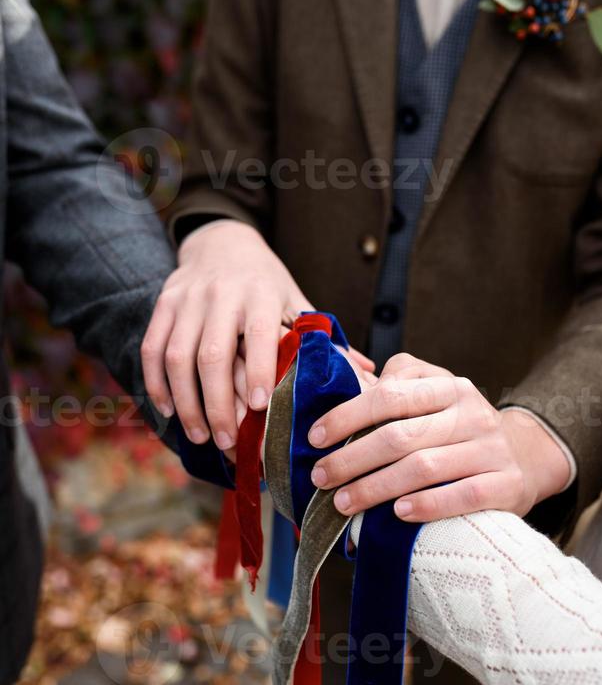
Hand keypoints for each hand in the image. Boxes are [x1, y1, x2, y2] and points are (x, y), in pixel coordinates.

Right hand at [142, 220, 374, 450]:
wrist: (222, 242)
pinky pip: (152, 349)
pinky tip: (168, 412)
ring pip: (176, 357)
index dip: (256, 371)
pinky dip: (157, 384)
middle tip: (228, 442)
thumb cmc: (267, 284)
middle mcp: (220, 294)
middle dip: (217, 403)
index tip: (258, 408)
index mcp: (260, 294)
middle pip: (211, 354)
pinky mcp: (164, 305)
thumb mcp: (297, 301)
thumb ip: (324, 338)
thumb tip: (366, 374)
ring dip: (186, 402)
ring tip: (200, 436)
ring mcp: (187, 300)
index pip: (257, 335)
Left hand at [308, 353, 570, 521]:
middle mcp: (472, 413)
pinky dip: (428, 505)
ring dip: (377, 488)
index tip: (315, 438)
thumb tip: (341, 374)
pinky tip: (398, 514)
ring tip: (343, 503)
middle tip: (320, 477)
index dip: (347, 416)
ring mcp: (492, 449)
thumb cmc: (456, 428)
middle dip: (352, 458)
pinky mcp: (507, 484)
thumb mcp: (432, 394)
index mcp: (448, 387)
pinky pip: (464, 495)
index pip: (389, 395)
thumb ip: (393, 383)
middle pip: (400, 436)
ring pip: (425, 467)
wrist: (522, 458)